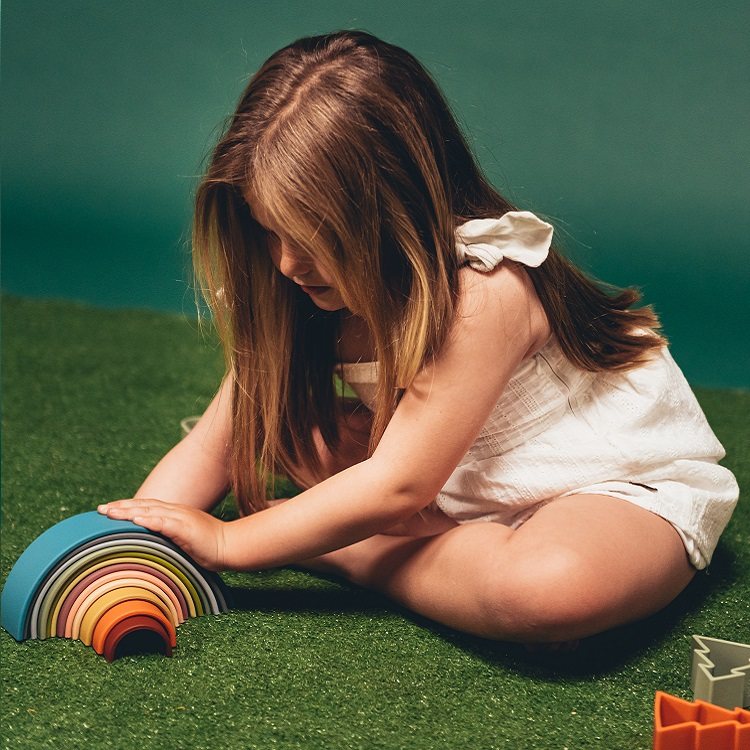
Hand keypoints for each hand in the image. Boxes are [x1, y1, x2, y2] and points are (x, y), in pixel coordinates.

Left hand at [97, 498, 227, 570]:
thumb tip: (152, 544)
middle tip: (101, 509)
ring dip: (129, 511)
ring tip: (111, 513)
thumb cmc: (209, 547)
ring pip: (150, 511)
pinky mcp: (187, 528)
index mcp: (175, 514)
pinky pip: (165, 523)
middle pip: (144, 506)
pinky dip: (150, 521)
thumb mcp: (185, 539)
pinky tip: (136, 520)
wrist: (230, 546)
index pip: (147, 507)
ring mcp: (181, 518)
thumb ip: (169, 537)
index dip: (127, 506)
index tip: (109, 509)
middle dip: (121, 506)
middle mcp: (176, 512)